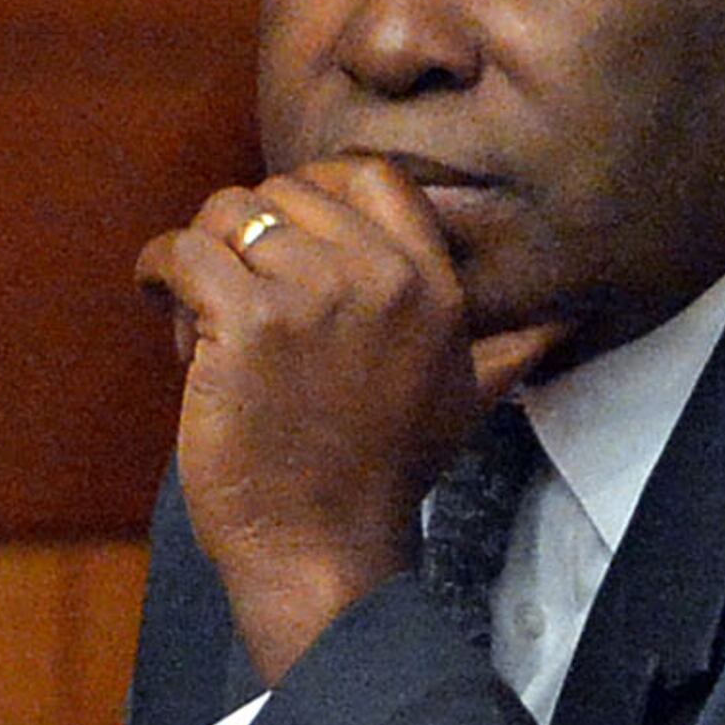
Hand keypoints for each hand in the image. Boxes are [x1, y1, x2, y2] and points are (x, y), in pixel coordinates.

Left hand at [139, 157, 561, 682]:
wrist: (324, 549)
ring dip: (203, 256)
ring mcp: (316, 294)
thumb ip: (508, 353)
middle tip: (237, 302)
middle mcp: (384, 278)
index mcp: (434, 288)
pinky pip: (184, 251)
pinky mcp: (249, 319)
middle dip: (250, 239)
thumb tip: (566, 325)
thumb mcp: (463, 402)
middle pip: (285, 192)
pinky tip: (161, 299)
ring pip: (228, 213)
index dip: (314, 189)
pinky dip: (159, 269)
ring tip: (201, 316)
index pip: (371, 175)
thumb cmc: (382, 479)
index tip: (283, 236)